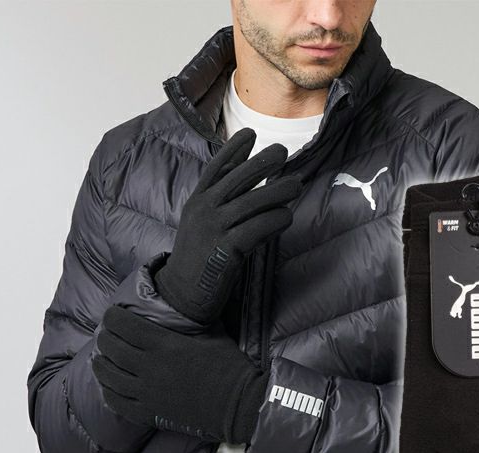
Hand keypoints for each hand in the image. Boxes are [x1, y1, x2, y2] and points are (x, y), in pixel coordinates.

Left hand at [91, 305, 268, 443]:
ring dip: (101, 363)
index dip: (113, 317)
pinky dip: (108, 391)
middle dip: (105, 337)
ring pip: (109, 376)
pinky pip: (117, 402)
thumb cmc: (230, 366)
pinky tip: (108, 385)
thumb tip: (184, 303)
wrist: (239, 404)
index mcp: (166, 345)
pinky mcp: (150, 413)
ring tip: (101, 357)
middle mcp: (151, 368)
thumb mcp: (213, 334)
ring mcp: (148, 393)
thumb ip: (191, 321)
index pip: (124, 326)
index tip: (113, 314)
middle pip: (112, 349)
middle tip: (107, 333)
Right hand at [154, 127, 301, 324]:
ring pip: (251, 202)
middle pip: (237, 178)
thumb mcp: (201, 225)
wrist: (182, 293)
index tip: (250, 132)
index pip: (216, 168)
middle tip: (283, 151)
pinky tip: (286, 218)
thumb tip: (248, 185)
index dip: (233, 149)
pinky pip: (257, 229)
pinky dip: (274, 221)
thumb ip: (220, 204)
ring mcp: (214, 229)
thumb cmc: (198, 259)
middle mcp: (204, 210)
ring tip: (296, 185)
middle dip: (261, 162)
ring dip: (277, 192)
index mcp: (197, 202)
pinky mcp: (226, 249)